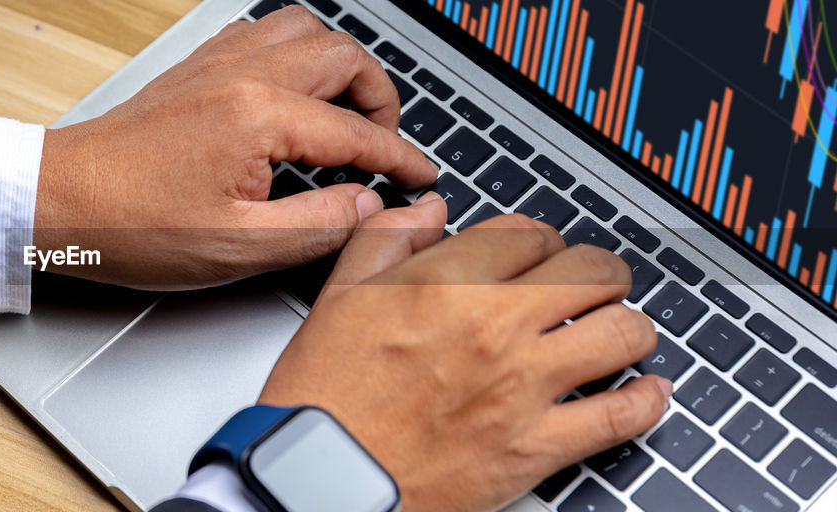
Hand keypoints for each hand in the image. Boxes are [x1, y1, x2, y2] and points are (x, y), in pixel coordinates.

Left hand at [34, 6, 436, 289]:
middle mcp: (241, 74)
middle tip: (385, 144)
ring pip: (304, 30)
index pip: (356, 131)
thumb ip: (318, 227)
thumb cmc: (129, 224)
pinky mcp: (194, 68)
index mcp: (259, 116)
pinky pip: (263, 33)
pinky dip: (295, 54)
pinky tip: (293, 91)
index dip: (399, 158)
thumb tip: (369, 207)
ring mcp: (215, 63)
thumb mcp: (237, 248)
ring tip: (347, 110)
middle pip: (342, 58)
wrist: (59, 199)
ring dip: (339, 64)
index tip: (420, 178)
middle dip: (380, 99)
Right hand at [259, 210, 671, 511]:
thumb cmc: (323, 396)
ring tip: (620, 331)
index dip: (538, 240)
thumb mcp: (338, 297)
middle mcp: (495, 327)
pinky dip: (646, 401)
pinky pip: (620, 416)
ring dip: (628, 327)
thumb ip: (386, 240)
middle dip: (598, 273)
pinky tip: (647, 391)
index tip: (537, 252)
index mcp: (447, 283)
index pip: (528, 235)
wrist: (322, 476)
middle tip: (592, 284)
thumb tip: (429, 211)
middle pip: (591, 273)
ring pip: (621, 334)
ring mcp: (524, 387)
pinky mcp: (536, 447)